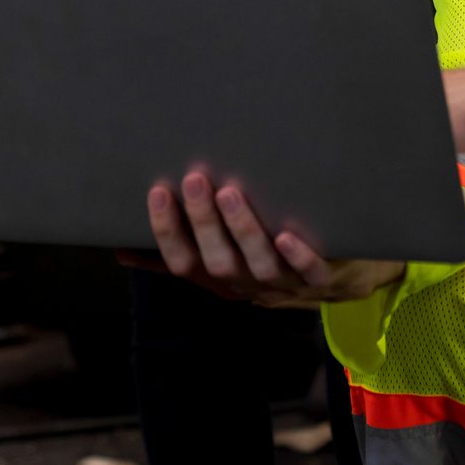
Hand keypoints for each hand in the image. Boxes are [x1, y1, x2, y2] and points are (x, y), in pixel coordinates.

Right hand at [129, 171, 404, 307]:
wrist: (342, 279)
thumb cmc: (271, 259)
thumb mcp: (222, 258)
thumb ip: (180, 251)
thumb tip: (122, 249)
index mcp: (221, 278)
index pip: (183, 262)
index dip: (167, 230)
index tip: (157, 191)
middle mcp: (248, 285)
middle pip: (218, 262)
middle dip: (204, 222)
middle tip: (194, 179)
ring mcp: (286, 285)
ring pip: (260, 265)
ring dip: (243, 230)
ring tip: (231, 192)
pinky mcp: (324, 280)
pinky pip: (310, 273)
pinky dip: (298, 256)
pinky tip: (287, 236)